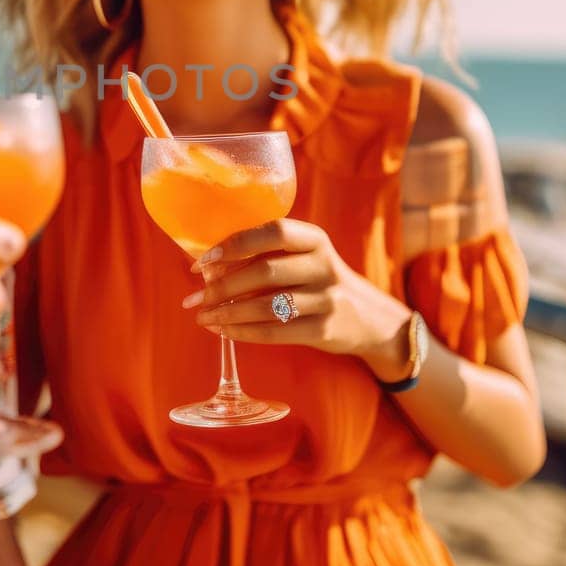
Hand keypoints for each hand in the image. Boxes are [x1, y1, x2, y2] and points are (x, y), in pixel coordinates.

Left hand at [182, 218, 412, 380]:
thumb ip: (268, 255)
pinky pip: (276, 332)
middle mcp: (324, 265)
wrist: (370, 318)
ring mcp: (327, 299)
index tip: (202, 262)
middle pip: (265, 271)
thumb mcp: (305, 257)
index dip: (234, 245)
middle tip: (196, 298)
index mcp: (314, 239)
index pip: (272, 232)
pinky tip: (224, 331)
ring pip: (267, 305)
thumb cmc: (319, 282)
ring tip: (204, 317)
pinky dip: (244, 332)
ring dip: (229, 312)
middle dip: (223, 286)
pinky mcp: (324, 330)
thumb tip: (210, 265)